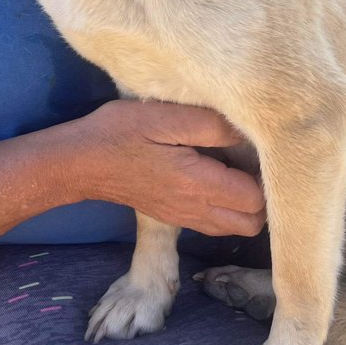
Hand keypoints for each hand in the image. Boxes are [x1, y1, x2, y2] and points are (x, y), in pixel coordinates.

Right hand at [70, 100, 265, 236]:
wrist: (80, 162)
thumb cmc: (120, 133)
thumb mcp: (164, 117)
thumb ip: (211, 125)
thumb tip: (246, 131)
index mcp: (197, 185)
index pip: (256, 199)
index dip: (265, 176)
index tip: (258, 150)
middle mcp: (195, 209)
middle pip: (252, 222)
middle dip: (262, 197)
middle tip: (252, 162)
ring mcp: (184, 217)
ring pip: (235, 227)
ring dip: (245, 205)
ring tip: (237, 170)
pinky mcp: (173, 216)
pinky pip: (214, 223)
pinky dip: (226, 209)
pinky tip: (215, 178)